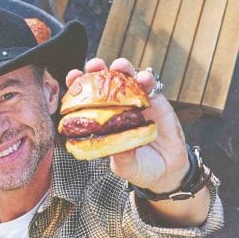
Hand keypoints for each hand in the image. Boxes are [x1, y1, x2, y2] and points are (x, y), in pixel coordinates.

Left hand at [64, 57, 189, 193]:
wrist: (166, 171)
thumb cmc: (141, 168)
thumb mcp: (126, 167)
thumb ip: (121, 156)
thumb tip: (115, 144)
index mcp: (105, 121)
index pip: (88, 100)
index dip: (79, 86)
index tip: (72, 77)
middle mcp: (119, 108)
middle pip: (106, 83)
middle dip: (98, 70)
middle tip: (94, 65)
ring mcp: (137, 103)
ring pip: (128, 79)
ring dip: (123, 68)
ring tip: (120, 66)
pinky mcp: (156, 102)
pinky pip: (151, 86)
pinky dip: (147, 78)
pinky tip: (144, 77)